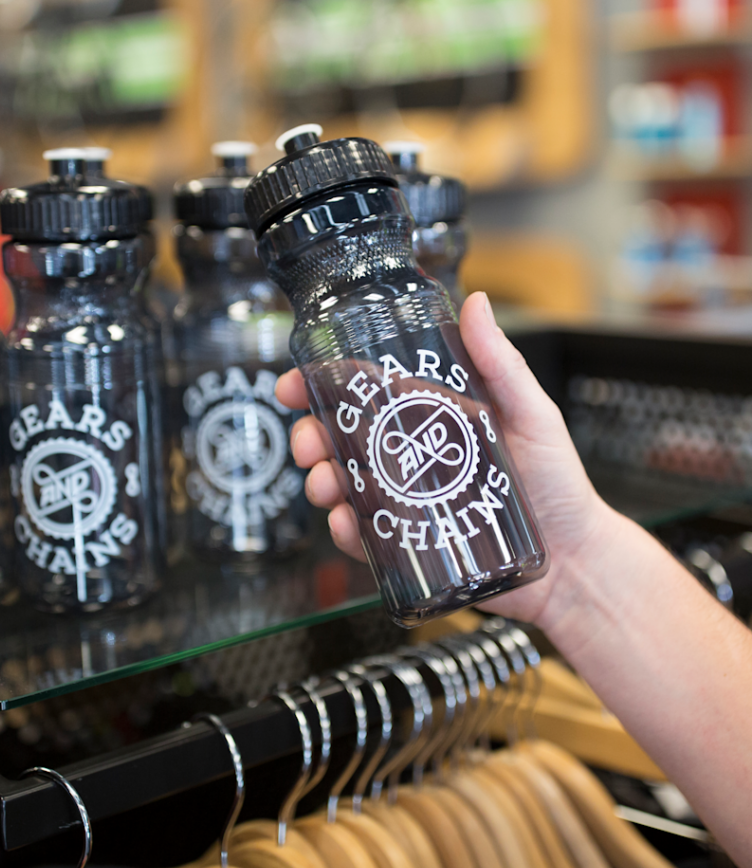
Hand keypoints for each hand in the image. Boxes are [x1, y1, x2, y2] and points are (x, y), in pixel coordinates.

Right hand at [276, 291, 626, 627]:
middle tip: (307, 447)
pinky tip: (346, 526)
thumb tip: (476, 303)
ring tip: (325, 488)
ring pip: (344, 486)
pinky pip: (364, 537)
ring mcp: (407, 500)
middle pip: (343, 439)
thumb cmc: (560, 486)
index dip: (324, 385)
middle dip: (311, 438)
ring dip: (321, 482)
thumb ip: (502, 364)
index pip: (368, 392)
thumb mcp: (533, 416)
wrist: (573, 564)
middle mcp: (413, 457)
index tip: (293, 385)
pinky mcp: (408, 544)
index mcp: (434, 418)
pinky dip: (345, 531)